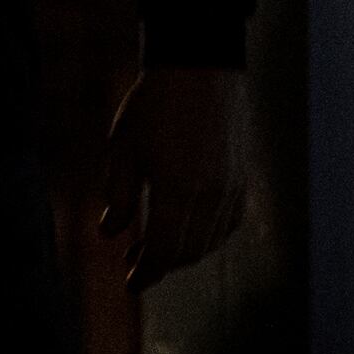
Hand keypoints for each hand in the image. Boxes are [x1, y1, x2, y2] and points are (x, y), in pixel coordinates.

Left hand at [101, 65, 249, 289]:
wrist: (201, 69)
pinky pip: (227, 225)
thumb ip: (117, 194)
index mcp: (177, 190)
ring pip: (210, 242)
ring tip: (155, 249)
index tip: (131, 284)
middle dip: (161, 264)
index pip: (163, 248)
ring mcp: (232, 190)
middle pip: (188, 251)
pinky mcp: (243, 181)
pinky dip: (207, 237)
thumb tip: (111, 233)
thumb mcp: (122, 147)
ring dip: (183, 252)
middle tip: (136, 265)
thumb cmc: (154, 105)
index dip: (146, 271)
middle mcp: (211, 197)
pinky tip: (188, 231)